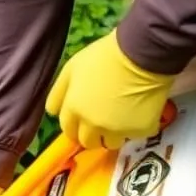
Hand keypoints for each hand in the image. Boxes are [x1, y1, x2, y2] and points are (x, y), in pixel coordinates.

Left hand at [46, 30, 174, 150]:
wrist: (142, 52)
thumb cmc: (105, 56)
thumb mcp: (72, 68)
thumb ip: (59, 93)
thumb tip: (53, 113)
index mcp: (75, 110)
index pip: (68, 130)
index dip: (76, 126)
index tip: (85, 120)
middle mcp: (92, 125)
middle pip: (88, 142)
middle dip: (93, 134)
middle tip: (104, 120)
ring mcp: (117, 130)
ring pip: (111, 143)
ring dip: (115, 134)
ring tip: (124, 115)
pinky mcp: (140, 130)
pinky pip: (136, 135)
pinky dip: (138, 126)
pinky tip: (142, 109)